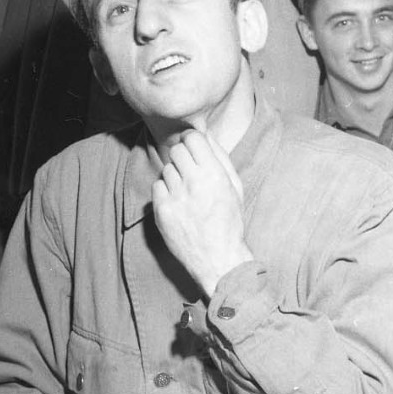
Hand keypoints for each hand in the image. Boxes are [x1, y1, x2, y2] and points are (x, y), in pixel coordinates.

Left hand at [152, 130, 253, 297]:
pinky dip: (166, 192)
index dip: (193, 141)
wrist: (218, 258)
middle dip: (183, 156)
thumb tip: (206, 135)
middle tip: (190, 170)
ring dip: (175, 176)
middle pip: (176, 150)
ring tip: (187, 192)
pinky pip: (157, 187)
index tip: (195, 148)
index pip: (193, 138)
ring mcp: (175, 197)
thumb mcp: (235, 187)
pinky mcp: (161, 211)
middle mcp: (194, 182)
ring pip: (166, 169)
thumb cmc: (230, 221)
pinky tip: (178, 203)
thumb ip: (221, 158)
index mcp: (215, 174)